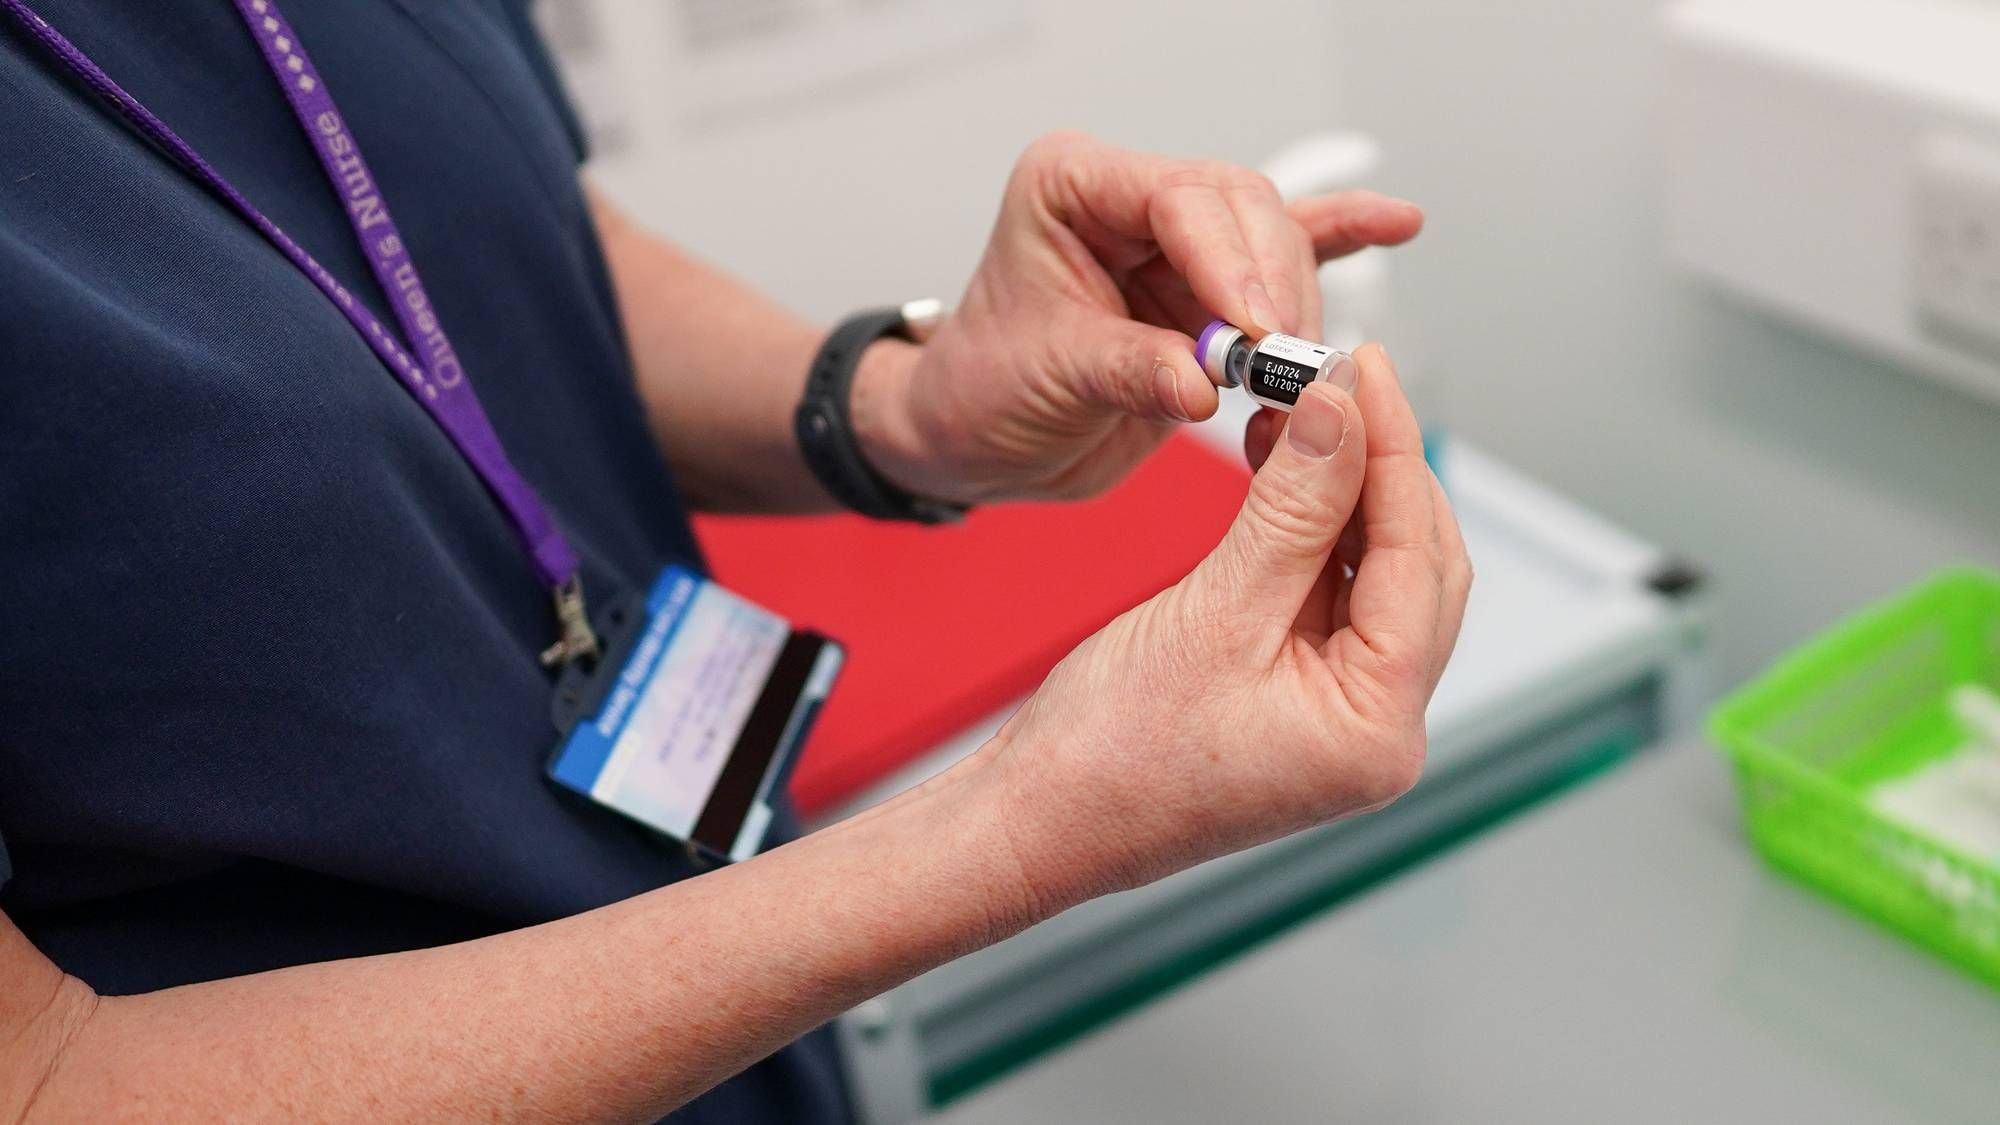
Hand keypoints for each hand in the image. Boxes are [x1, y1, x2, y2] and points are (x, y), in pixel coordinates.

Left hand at [850, 131, 1422, 505]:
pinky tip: (1395, 224)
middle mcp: (1130, 199)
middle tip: (1286, 364)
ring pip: (1273, 241)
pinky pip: (1289, 251)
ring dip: (1297, 305)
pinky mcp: (1210, 287)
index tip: (1256, 330)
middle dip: (1273, 286)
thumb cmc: (985, 388)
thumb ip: (1131, 371)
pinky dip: (1339, 240)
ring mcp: (1176, 240)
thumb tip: (1206, 383)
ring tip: (1304, 369)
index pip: (1176, 198)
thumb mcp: (1048, 377)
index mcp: (1074, 186)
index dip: (1228, 260)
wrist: (977, 435)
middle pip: (1241, 211)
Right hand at [964, 345, 1471, 905]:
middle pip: (1415, 564)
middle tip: (1341, 376)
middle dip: (1379, 465)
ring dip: (1341, 489)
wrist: (1036, 820)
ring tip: (1300, 408)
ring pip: (1372, 572)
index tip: (1362, 368)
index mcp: (1377, 729)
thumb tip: (1343, 410)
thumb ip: (1293, 508)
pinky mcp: (1297, 696)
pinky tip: (1280, 467)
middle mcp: (1377, 728)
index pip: (1417, 557)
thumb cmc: (1110, 755)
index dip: (1393, 449)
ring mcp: (1338, 715)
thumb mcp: (1214, 612)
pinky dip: (1307, 527)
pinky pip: (1324, 593)